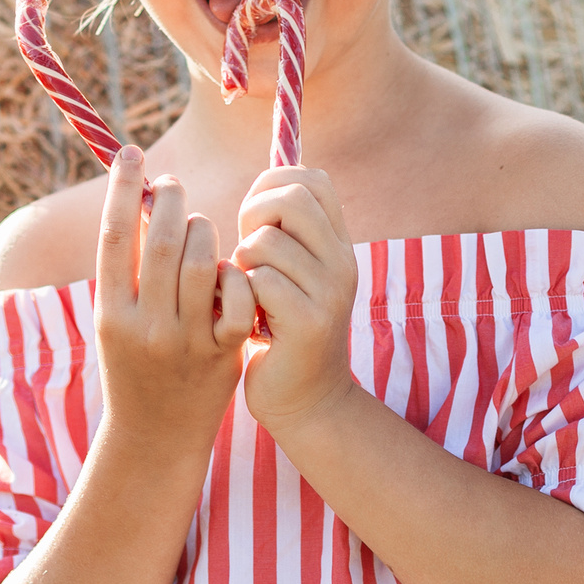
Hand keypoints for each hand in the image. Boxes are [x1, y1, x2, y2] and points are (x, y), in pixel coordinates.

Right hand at [94, 147, 256, 452]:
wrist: (156, 436)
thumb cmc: (136, 364)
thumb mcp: (119, 321)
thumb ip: (128, 272)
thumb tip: (140, 202)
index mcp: (111, 313)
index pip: (114, 237)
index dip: (123, 189)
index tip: (131, 153)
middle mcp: (146, 325)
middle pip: (161, 242)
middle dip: (170, 201)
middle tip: (172, 184)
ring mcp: (186, 340)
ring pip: (201, 261)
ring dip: (202, 231)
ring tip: (196, 225)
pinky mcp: (223, 352)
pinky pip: (235, 296)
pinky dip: (234, 275)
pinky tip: (227, 271)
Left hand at [230, 166, 359, 430]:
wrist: (306, 403)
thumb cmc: (281, 333)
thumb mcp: (292, 275)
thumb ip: (282, 235)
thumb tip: (258, 191)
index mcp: (339, 244)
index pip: (312, 180)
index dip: (271, 185)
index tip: (253, 218)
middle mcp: (343, 262)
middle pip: (291, 199)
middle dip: (252, 216)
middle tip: (245, 253)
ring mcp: (331, 292)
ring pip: (266, 242)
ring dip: (241, 264)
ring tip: (246, 293)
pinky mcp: (310, 323)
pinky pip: (259, 281)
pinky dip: (240, 295)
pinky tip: (247, 318)